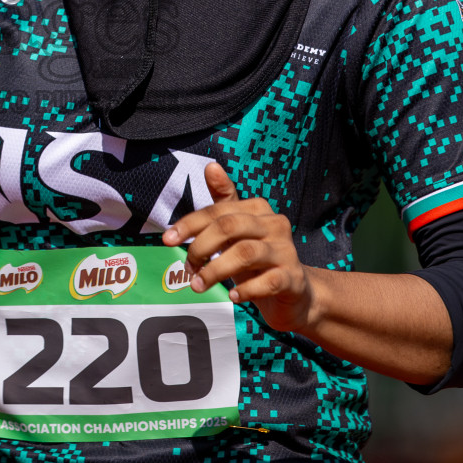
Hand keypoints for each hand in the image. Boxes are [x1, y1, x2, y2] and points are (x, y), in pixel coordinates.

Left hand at [160, 162, 315, 334]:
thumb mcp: (238, 230)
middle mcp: (274, 224)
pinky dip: (246, 289)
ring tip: (199, 285)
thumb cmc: (259, 259)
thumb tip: (211, 166)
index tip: (167, 239)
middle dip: (201, 247)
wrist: (295, 292)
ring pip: (246, 253)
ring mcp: (286, 251)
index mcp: (258, 209)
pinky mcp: (293, 278)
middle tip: (188, 267)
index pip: (217, 211)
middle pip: (230, 226)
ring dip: (216, 271)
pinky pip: (268, 281)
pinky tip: (232, 296)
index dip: (189, 224)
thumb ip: (223, 201)